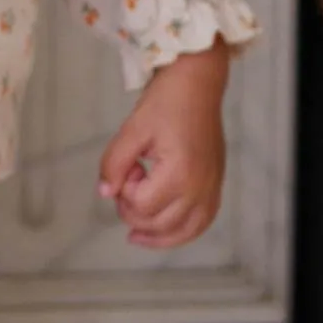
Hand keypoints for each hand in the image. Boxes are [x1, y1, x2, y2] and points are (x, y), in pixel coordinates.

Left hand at [97, 37, 229, 249]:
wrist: (197, 86)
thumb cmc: (165, 103)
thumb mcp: (131, 130)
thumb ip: (115, 164)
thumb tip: (105, 193)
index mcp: (179, 175)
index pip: (142, 206)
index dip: (124, 192)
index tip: (128, 166)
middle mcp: (200, 189)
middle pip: (160, 223)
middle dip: (135, 211)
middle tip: (129, 181)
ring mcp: (212, 190)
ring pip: (185, 232)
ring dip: (157, 236)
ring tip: (135, 235)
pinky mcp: (216, 186)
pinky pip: (202, 223)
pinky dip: (182, 232)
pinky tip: (165, 232)